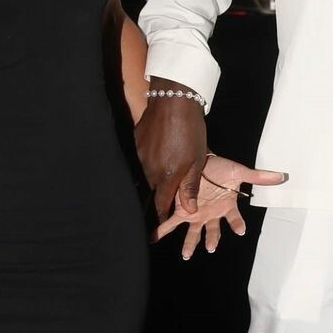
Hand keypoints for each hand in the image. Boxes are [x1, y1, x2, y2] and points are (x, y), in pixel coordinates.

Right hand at [134, 80, 208, 219]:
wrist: (174, 100)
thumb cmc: (191, 131)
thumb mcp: (197, 160)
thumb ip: (190, 186)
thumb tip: (189, 210)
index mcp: (165, 177)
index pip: (160, 206)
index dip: (159, 220)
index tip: (156, 232)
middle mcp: (148, 170)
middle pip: (149, 193)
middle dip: (153, 202)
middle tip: (154, 210)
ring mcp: (138, 157)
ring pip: (142, 178)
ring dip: (149, 183)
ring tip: (153, 186)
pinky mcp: (134, 145)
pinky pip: (137, 163)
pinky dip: (144, 167)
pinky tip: (151, 163)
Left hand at [156, 152, 287, 259]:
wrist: (201, 160)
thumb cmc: (221, 168)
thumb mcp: (240, 172)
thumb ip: (258, 177)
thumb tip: (281, 176)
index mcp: (226, 207)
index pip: (234, 219)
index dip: (237, 224)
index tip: (241, 230)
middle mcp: (211, 215)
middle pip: (212, 231)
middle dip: (212, 240)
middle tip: (211, 247)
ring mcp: (196, 215)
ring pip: (193, 233)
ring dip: (190, 244)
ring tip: (186, 255)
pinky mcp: (181, 211)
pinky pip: (171, 223)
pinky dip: (161, 230)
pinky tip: (153, 238)